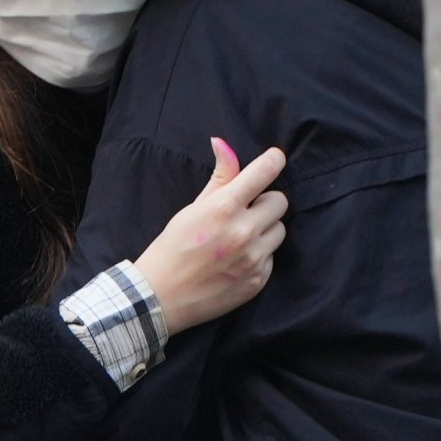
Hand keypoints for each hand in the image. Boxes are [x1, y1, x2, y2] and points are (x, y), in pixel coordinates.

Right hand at [128, 138, 286, 338]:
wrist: (161, 297)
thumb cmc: (173, 248)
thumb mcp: (193, 208)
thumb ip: (219, 177)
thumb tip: (222, 142)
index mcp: (224, 207)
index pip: (265, 171)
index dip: (273, 161)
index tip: (274, 160)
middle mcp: (243, 231)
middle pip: (280, 201)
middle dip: (264, 203)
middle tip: (244, 212)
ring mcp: (253, 258)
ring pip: (280, 230)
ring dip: (265, 230)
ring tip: (239, 239)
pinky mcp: (258, 280)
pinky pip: (272, 257)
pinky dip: (259, 255)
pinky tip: (236, 261)